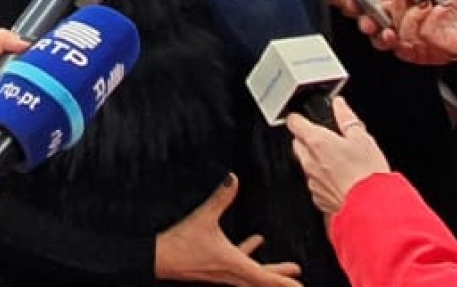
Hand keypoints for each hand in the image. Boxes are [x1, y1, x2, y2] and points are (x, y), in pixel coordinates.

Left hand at [0, 29, 27, 130]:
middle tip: (0, 75)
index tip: (31, 60)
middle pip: (20, 80)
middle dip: (14, 78)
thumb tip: (25, 41)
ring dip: (2, 94)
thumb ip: (2, 40)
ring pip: (13, 98)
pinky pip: (4, 115)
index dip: (26, 60)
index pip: (19, 60)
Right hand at [155, 174, 303, 285]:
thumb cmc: (179, 244)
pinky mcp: (214, 267)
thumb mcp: (202, 218)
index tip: (299, 285)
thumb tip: (233, 179)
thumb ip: (220, 198)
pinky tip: (256, 241)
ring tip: (288, 266)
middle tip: (300, 280)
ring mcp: (223, 272)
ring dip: (270, 270)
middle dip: (282, 278)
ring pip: (253, 275)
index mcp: (233, 264)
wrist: (157, 258)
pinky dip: (250, 255)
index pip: (265, 277)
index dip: (283, 280)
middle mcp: (231, 272)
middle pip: (262, 280)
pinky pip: (239, 265)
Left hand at [287, 98, 389, 215]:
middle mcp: (309, 161)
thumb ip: (347, 118)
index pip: (294, 122)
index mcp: (317, 142)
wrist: (372, 207)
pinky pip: (314, 183)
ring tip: (338, 161)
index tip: (304, 118)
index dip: (299, 118)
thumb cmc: (368, 174)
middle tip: (326, 139)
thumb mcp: (362, 138)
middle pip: (297, 144)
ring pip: (306, 164)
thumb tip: (339, 105)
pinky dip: (322, 179)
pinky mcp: (317, 197)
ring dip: (315, 160)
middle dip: (306, 139)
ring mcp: (312, 181)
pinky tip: (339, 179)